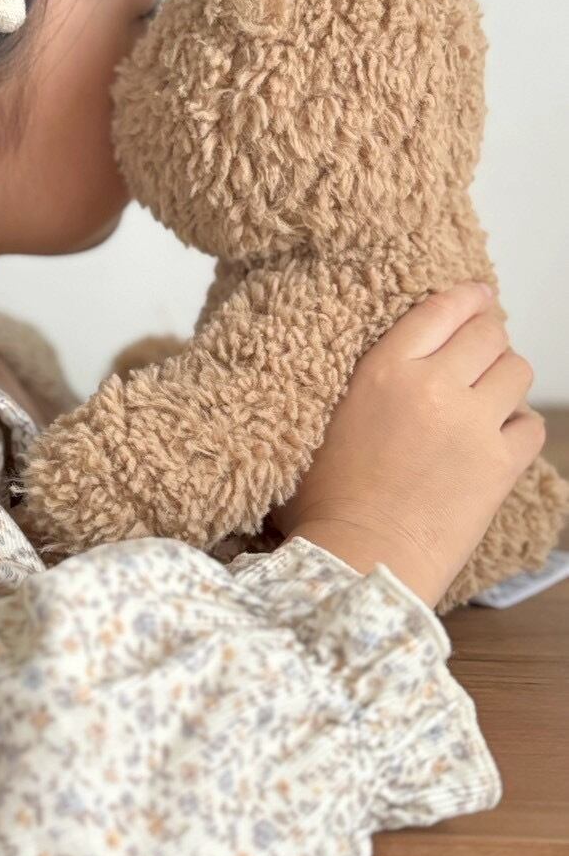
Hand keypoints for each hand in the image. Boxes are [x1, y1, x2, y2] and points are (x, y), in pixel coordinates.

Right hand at [273, 281, 546, 607]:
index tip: (477, 297)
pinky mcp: (500, 465)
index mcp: (384, 370)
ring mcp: (472, 425)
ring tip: (487, 394)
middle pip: (488, 334)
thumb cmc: (326, 500)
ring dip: (504, 377)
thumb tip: (389, 364)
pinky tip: (497, 437)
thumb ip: (362, 381)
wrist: (359, 558)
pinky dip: (518, 425)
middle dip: (489, 335)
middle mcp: (434, 387)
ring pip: (516, 372)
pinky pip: (531, 425)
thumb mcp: (325, 418)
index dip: (466, 298)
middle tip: (481, 349)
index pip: (441, 310)